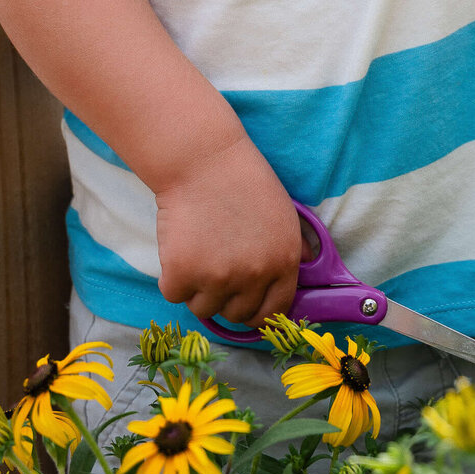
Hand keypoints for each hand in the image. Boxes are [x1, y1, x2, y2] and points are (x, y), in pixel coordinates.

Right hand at [154, 130, 302, 325]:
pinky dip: (172, 276)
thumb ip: (293, 248)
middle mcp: (254, 276)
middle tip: (214, 264)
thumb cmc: (242, 179)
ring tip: (197, 249)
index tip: (242, 302)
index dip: (255, 309)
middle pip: (236, 314)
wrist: (202, 159)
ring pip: (203, 308)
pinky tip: (179, 245)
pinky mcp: (183, 274)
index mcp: (284, 262)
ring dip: (197, 287)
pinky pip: (174, 293)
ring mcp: (218, 278)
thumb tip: (302, 271)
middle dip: (224, 296)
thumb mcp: (283, 213)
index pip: (273, 311)